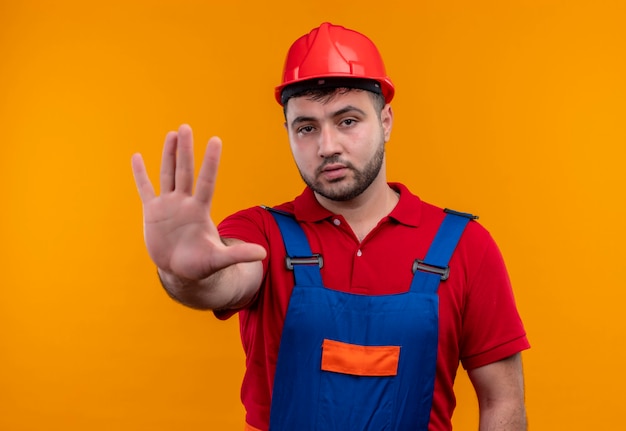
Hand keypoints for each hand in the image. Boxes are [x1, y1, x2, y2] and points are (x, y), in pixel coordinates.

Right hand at [131, 124, 265, 281]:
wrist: (180, 271)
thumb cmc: (201, 265)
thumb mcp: (219, 260)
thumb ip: (238, 255)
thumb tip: (263, 255)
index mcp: (200, 211)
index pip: (206, 181)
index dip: (210, 162)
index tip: (215, 140)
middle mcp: (184, 203)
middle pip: (185, 171)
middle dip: (185, 150)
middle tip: (185, 127)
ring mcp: (168, 205)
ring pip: (168, 174)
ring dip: (168, 155)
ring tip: (172, 134)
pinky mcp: (152, 212)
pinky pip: (146, 189)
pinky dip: (140, 174)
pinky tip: (137, 157)